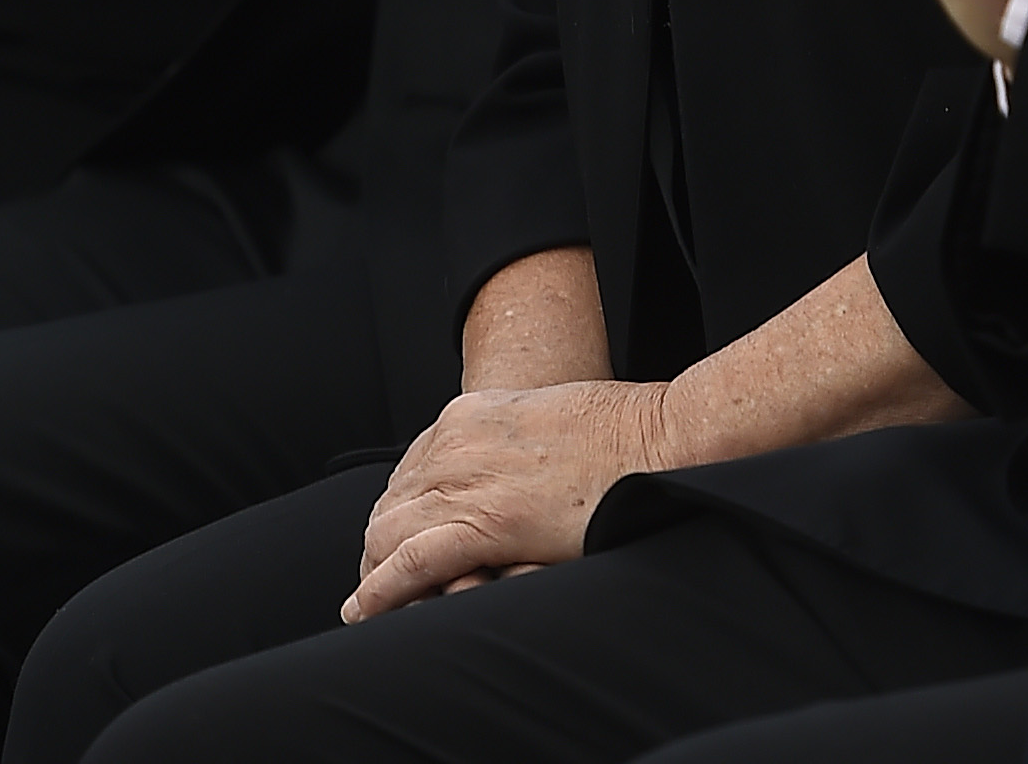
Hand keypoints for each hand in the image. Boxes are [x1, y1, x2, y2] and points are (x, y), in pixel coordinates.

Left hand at [345, 377, 678, 619]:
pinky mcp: (489, 522)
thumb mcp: (546, 420)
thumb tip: (505, 482)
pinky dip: (380, 590)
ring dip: (374, 573)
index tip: (393, 543)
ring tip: (370, 608)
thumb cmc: (623, 431)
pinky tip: (364, 612)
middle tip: (377, 586)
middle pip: (389, 504)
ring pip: (388, 534)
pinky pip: (411, 562)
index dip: (396, 514)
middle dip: (378, 548)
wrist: (663, 432)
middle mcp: (455, 442)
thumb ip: (510, 448)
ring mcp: (469, 480)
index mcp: (468, 414)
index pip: (407, 472)